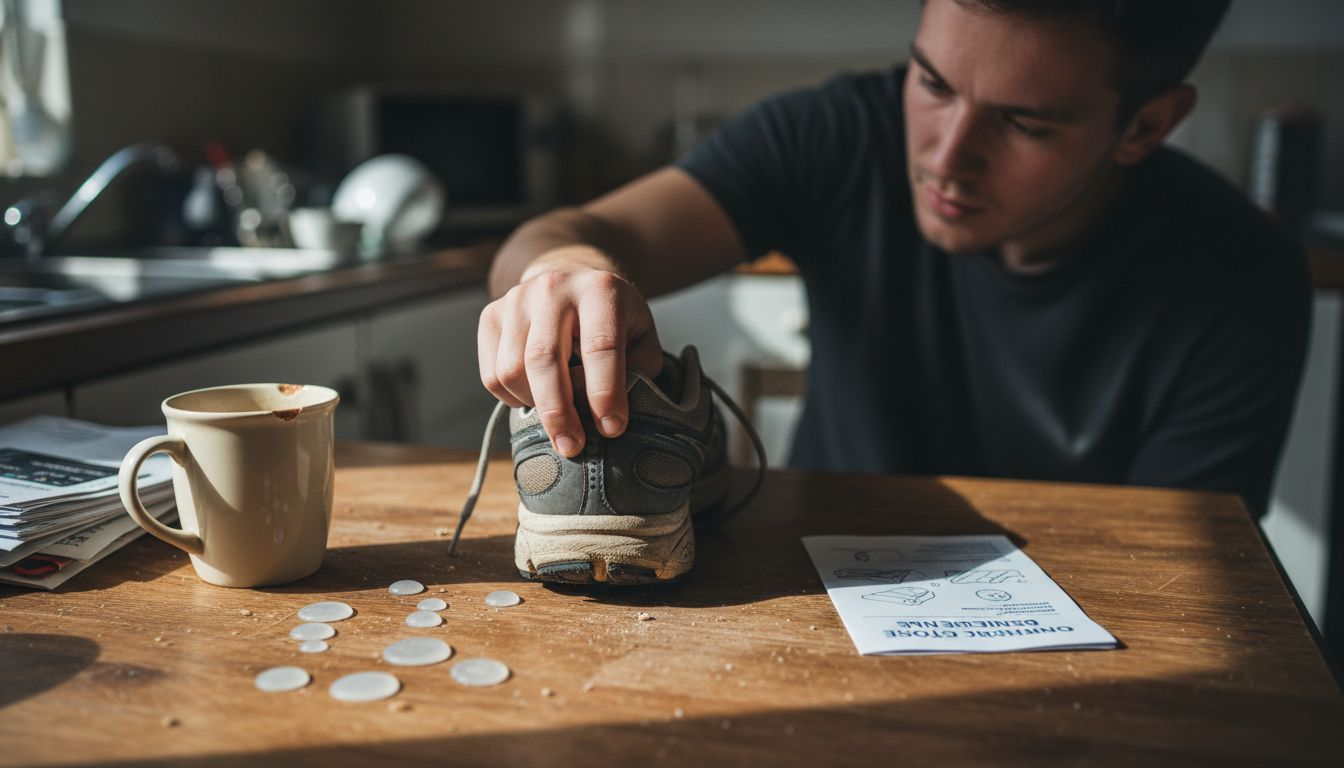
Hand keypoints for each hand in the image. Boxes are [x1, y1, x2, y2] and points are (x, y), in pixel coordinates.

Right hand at [478, 263, 662, 456]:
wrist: (571, 282)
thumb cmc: (611, 319)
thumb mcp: (641, 336)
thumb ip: (637, 371)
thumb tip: (609, 413)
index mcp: (599, 290)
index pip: (599, 345)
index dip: (605, 392)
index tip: (611, 428)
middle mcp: (553, 288)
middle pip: (544, 359)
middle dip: (559, 412)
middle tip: (572, 446)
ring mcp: (516, 300)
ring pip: (511, 371)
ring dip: (535, 405)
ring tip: (558, 414)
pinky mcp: (490, 317)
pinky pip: (492, 375)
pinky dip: (513, 398)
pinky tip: (536, 395)